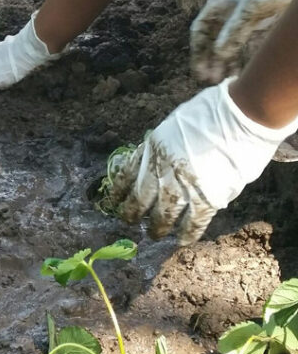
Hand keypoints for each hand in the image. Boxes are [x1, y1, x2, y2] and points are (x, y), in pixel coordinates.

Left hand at [107, 78, 297, 245]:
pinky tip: (182, 240)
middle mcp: (161, 169)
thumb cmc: (211, 112)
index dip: (119, 190)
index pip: (127, 173)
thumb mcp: (173, 125)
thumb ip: (164, 147)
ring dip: (157, 226)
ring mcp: (182, 185)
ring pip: (163, 214)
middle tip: (128, 222)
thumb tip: (157, 164)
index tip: (111, 201)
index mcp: (152, 147)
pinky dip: (188, 233)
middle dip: (132, 213)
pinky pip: (194, 221)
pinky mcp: (206, 198)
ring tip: (153, 234)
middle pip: (140, 198)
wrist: (240, 116)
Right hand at [191, 0, 297, 83]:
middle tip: (210, 80)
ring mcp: (244, 16)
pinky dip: (243, 55)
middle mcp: (228, 11)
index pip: (200, 31)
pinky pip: (246, 42)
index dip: (197, 51)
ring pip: (229, 42)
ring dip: (226, 60)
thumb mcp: (251, 9)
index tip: (199, 70)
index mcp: (219, 4)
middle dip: (210, 59)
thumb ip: (234, 31)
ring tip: (225, 79)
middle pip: (213, 39)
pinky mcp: (260, 21)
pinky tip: (243, 68)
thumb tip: (218, 54)